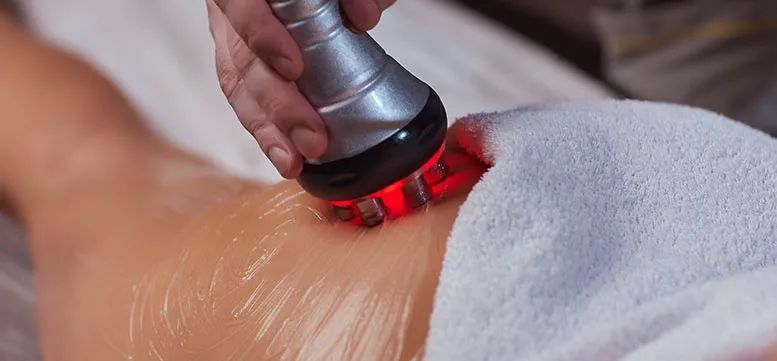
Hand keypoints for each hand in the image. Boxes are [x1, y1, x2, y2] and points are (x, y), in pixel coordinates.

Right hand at [206, 0, 396, 177]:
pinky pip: (245, 101)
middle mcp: (230, 10)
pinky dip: (267, 131)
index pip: (239, 4)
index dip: (260, 36)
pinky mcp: (239, 66)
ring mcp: (230, 38)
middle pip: (242, 61)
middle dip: (279, 106)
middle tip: (312, 137)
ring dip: (269, 130)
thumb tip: (363, 17)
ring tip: (293, 161)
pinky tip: (285, 156)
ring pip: (239, 88)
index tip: (294, 68)